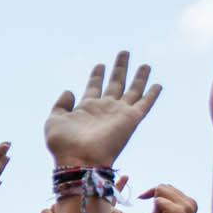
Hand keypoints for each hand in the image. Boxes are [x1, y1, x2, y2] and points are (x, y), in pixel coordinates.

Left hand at [44, 52, 160, 168]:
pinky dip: (152, 95)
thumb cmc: (64, 143)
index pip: (94, 86)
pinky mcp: (130, 120)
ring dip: (139, 77)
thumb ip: (61, 104)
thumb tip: (70, 91)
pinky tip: (158, 85)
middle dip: (120, 68)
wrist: (79, 160)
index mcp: (87, 108)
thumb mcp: (55, 119)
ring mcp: (118, 114)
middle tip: (124, 53)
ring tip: (145, 65)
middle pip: (115, 84)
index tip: (100, 65)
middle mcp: (105, 109)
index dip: (97, 75)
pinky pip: (144, 104)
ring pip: (133, 91)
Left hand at [140, 184, 197, 212]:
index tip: (152, 211)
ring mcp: (185, 208)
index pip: (169, 187)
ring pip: (160, 190)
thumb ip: (167, 202)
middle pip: (163, 187)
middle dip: (154, 200)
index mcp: (191, 203)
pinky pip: (157, 200)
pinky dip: (153, 212)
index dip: (156, 196)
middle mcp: (190, 203)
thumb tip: (157, 188)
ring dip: (153, 206)